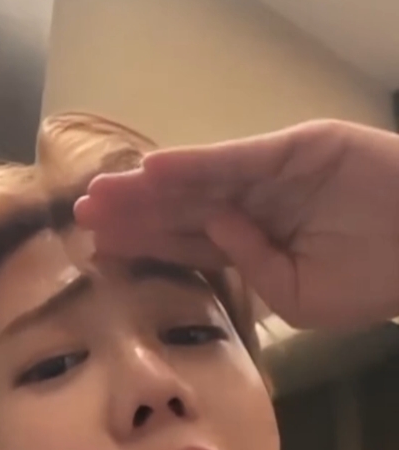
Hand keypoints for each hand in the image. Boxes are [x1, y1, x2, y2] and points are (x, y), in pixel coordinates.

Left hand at [75, 120, 398, 328]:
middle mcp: (250, 207)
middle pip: (179, 210)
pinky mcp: (291, 150)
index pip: (184, 245)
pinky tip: (151, 170)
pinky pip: (234, 159)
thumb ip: (252, 270)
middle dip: (132, 214)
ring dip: (148, 187)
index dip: (142, 244)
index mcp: (250, 247)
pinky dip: (194, 163)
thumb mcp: (299, 299)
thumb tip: (216, 230)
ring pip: (197, 181)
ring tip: (101, 193)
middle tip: (80, 215)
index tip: (98, 248)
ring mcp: (268, 177)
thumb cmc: (368, 279)